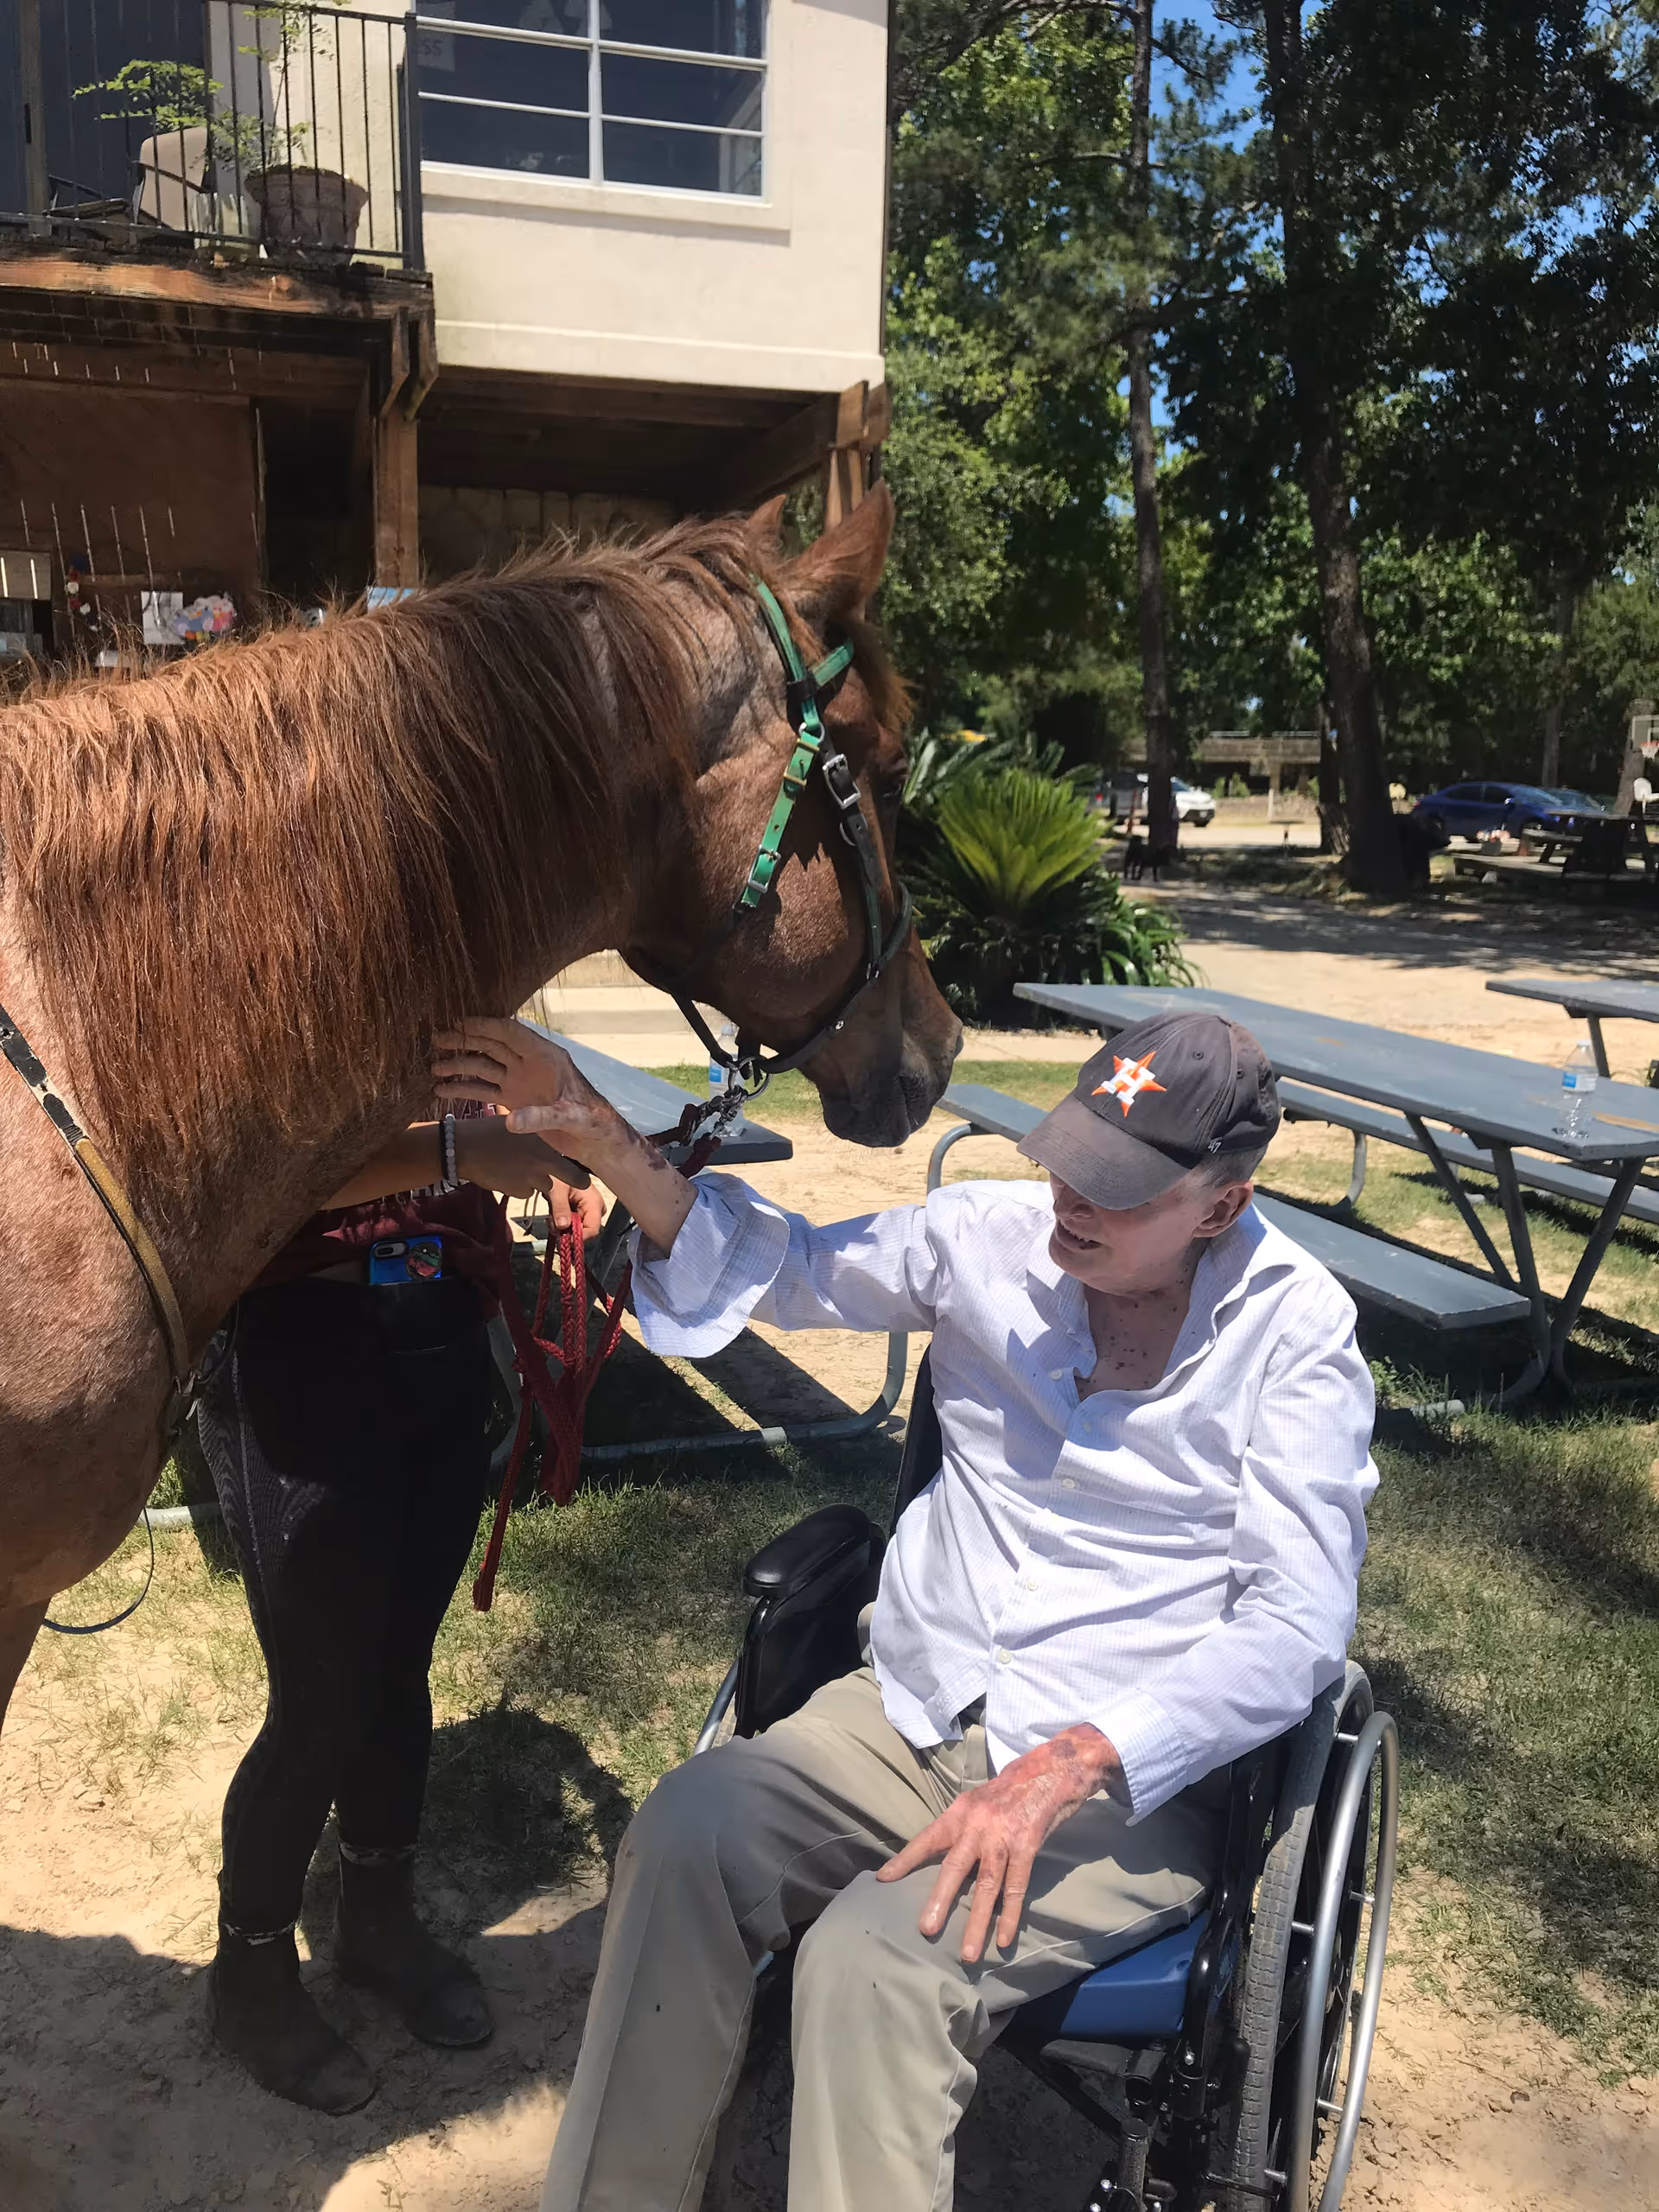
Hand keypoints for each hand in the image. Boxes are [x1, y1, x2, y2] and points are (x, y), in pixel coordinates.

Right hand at [436, 1017, 696, 1255]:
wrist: (595, 1139)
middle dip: (465, 1042)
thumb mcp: (569, 1118)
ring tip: (433, 1068)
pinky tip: (442, 1089)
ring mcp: (520, 1080)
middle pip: (492, 1045)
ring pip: (484, 1066)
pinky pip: (485, 1089)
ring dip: (460, 1065)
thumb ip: (541, 1117)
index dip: (486, 1026)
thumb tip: (511, 1121)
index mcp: (546, 1057)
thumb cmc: (591, 1122)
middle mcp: (529, 1064)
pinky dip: (465, 1088)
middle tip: (437, 1040)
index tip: (460, 1024)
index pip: (511, 1033)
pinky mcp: (514, 1098)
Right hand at [452, 1115, 594, 1200]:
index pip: (573, 1172)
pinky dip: (518, 1187)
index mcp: (545, 1148)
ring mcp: (529, 1181)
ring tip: (517, 1166)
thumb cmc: (489, 1131)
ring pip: (540, 1186)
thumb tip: (548, 1137)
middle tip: (555, 1179)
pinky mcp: (515, 1191)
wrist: (465, 1148)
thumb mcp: (520, 1126)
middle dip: (559, 1182)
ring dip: (534, 1181)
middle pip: (558, 1183)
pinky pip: (524, 1192)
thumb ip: (537, 1136)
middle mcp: (541, 1166)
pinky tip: (506, 1174)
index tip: (584, 1182)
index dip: (579, 1179)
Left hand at [550, 1176, 604, 1237]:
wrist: (559, 1165)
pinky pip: (574, 1226)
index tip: (562, 1238)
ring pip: (578, 1230)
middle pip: (585, 1232)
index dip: (578, 1238)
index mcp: (594, 1203)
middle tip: (552, 1223)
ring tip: (551, 1218)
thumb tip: (563, 1227)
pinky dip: (563, 1224)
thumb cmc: (560, 1174)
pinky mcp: (583, 1213)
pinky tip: (554, 1216)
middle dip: (567, 1232)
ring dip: (563, 1228)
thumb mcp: (557, 1189)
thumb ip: (560, 1207)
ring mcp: (590, 1212)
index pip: (593, 1230)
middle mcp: (596, 1210)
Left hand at [876, 1725, 1123, 1962]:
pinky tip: (1004, 1939)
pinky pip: (1017, 1887)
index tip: (883, 1879)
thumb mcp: (976, 1802)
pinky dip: (1010, 1915)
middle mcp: (977, 1824)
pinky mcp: (1027, 1846)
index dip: (905, 1859)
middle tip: (926, 1930)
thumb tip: (939, 1859)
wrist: (1049, 1773)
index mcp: (960, 1812)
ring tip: (968, 1953)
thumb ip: (960, 1829)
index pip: (927, 1838)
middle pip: (954, 1867)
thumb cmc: (1008, 1792)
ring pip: (987, 1886)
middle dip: (940, 1900)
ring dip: (977, 1921)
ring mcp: (1003, 1837)